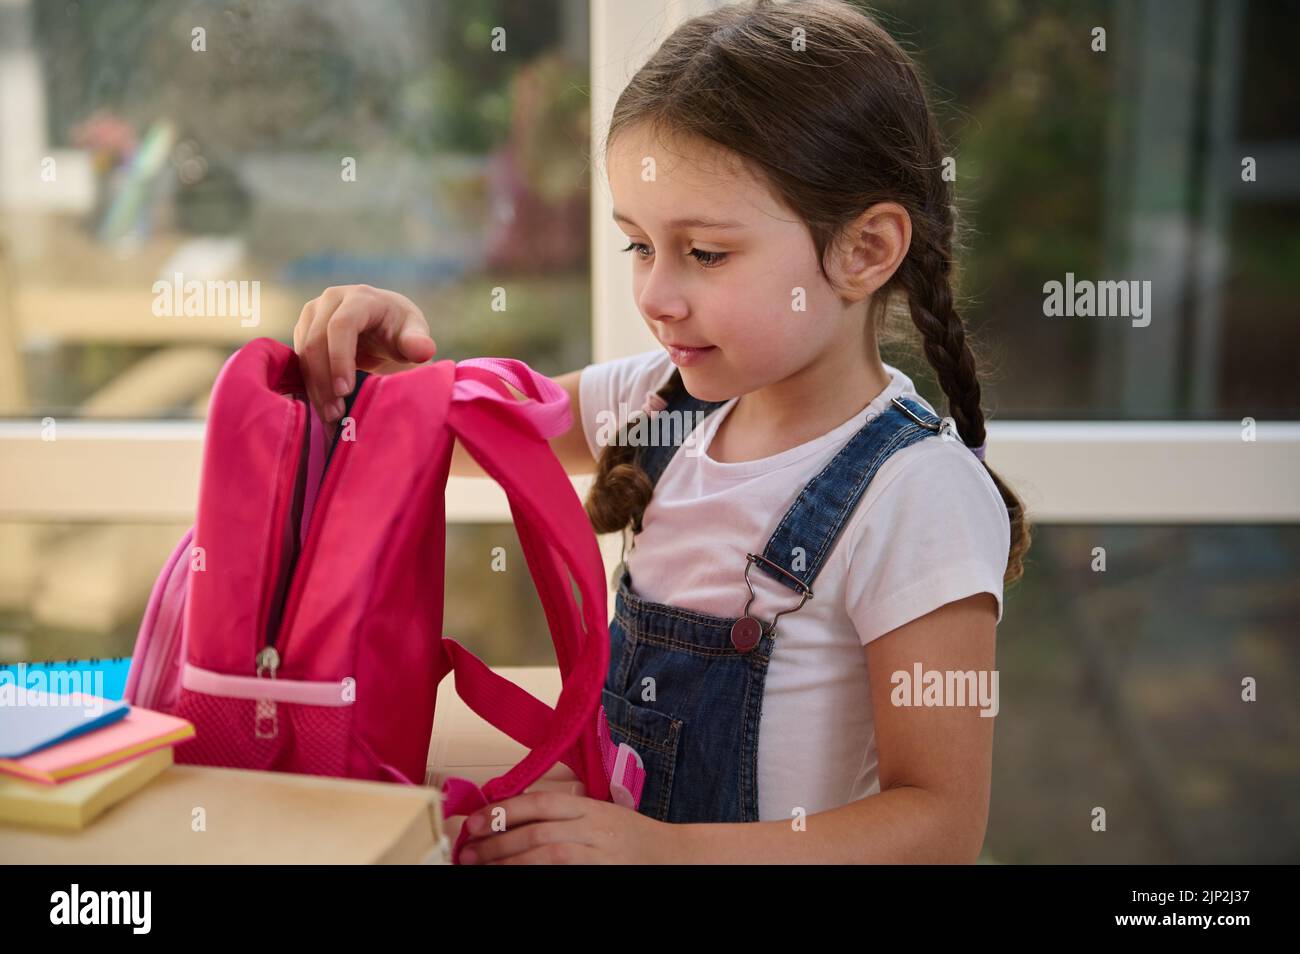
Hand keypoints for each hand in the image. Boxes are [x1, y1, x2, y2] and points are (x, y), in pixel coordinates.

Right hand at [292, 284, 436, 425]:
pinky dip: (311, 388)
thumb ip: (418, 341)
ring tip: (332, 418)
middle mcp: (331, 300)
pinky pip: (300, 363)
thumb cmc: (401, 330)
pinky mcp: (303, 332)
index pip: (341, 325)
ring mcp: (313, 315)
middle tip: (336, 415)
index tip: (345, 391)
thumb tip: (422, 350)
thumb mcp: (414, 334)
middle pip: (316, 342)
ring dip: (315, 390)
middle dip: (324, 381)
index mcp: (360, 298)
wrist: (384, 326)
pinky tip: (324, 410)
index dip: (339, 358)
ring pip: (304, 356)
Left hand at [458, 792, 683, 864]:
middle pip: (536, 831)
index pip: (539, 803)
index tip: (474, 821)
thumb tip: (513, 814)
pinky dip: (533, 877)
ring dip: (508, 862)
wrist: (673, 857)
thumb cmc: (633, 837)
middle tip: (468, 852)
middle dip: (496, 843)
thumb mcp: (600, 813)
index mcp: (590, 807)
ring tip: (482, 867)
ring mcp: (598, 855)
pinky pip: (559, 877)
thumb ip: (565, 812)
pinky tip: (514, 878)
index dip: (503, 811)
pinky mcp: (600, 876)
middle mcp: (594, 828)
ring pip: (544, 856)